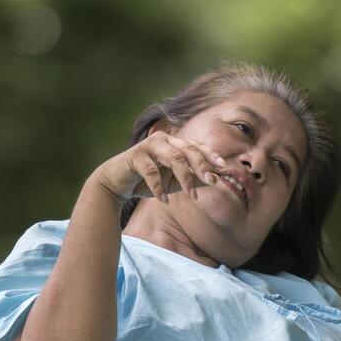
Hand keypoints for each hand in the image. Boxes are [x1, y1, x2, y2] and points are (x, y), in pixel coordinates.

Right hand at [91, 130, 228, 203]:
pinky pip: (151, 171)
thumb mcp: (174, 182)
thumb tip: (217, 180)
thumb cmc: (147, 181)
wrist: (116, 183)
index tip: (224, 166)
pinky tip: (164, 200)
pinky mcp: (135, 156)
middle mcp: (164, 139)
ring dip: (185, 178)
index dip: (211, 155)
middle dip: (202, 166)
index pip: (197, 146)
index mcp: (174, 142)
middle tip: (213, 182)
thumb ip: (193, 179)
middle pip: (188, 150)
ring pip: (174, 158)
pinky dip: (159, 187)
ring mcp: (149, 145)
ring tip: (192, 197)